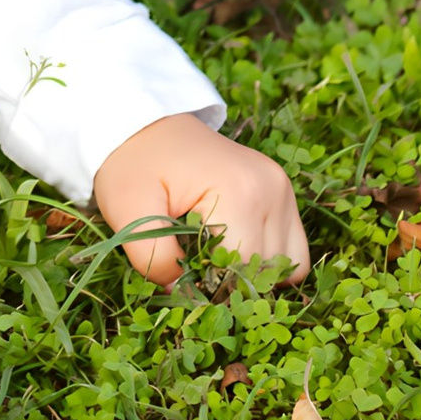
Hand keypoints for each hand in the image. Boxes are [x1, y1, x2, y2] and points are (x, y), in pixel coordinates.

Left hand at [92, 114, 309, 287]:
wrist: (145, 125)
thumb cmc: (135, 166)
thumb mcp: (128, 211)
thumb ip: (154, 258)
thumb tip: (185, 294)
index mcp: (239, 191)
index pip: (240, 268)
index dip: (209, 284)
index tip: (180, 275)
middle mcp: (272, 189)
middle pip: (263, 269)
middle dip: (228, 281)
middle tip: (192, 264)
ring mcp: (282, 189)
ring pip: (284, 265)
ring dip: (250, 272)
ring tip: (212, 254)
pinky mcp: (283, 193)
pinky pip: (292, 250)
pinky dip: (268, 260)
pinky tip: (232, 248)